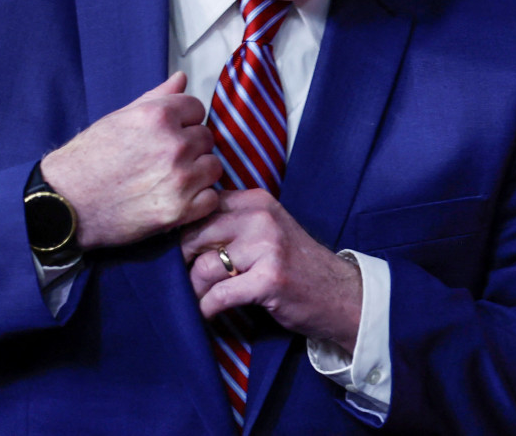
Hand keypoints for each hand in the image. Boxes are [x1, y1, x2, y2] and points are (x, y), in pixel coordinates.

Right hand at [40, 72, 221, 250]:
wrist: (62, 205)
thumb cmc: (86, 161)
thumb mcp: (118, 119)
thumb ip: (156, 98)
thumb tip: (181, 78)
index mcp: (158, 117)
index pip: (197, 108)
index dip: (184, 121)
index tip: (170, 133)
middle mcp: (172, 145)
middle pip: (206, 138)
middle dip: (190, 147)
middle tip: (164, 159)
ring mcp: (179, 178)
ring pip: (213, 167)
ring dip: (198, 173)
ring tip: (172, 179)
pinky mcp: (179, 210)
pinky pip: (211, 199)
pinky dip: (198, 201)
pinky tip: (177, 198)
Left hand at [181, 190, 362, 353]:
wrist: (339, 293)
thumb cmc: (295, 264)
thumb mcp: (266, 230)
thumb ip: (231, 223)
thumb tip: (175, 234)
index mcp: (257, 201)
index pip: (200, 208)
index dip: (182, 233)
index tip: (182, 255)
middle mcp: (261, 217)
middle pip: (194, 236)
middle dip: (183, 264)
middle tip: (185, 281)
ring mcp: (267, 247)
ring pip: (204, 268)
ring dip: (195, 292)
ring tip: (200, 300)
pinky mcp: (269, 279)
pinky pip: (218, 296)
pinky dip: (207, 309)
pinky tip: (210, 313)